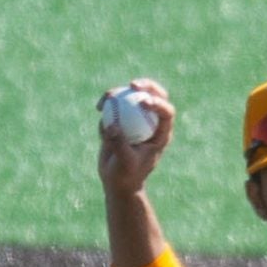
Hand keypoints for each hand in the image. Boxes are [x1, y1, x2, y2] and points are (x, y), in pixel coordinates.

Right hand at [97, 79, 175, 195]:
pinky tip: (99, 109)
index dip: (158, 103)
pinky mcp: (120, 120)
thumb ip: (119, 144)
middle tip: (132, 85)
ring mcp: (136, 120)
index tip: (143, 101)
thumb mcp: (125, 163)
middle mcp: (150, 123)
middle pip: (154, 96)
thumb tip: (111, 125)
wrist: (116, 181)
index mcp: (160, 134)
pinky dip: (107, 104)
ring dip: (120, 92)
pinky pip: (114, 106)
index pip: (166, 113)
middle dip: (146, 85)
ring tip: (107, 98)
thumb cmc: (126, 175)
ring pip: (132, 97)